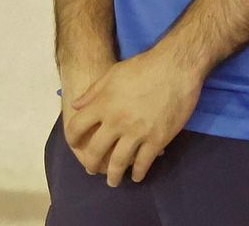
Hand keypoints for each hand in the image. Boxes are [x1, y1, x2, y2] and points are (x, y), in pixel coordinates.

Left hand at [64, 47, 204, 187]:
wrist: (175, 67)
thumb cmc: (143, 67)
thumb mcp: (113, 73)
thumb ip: (93, 92)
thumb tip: (76, 106)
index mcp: (103, 104)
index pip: (77, 127)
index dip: (73, 138)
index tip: (76, 144)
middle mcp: (116, 122)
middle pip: (96, 151)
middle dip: (91, 164)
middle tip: (92, 170)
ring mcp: (136, 133)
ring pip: (119, 163)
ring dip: (114, 175)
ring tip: (113, 181)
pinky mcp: (157, 139)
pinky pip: (144, 162)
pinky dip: (139, 172)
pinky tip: (137, 176)